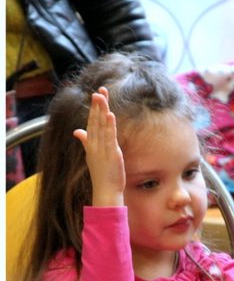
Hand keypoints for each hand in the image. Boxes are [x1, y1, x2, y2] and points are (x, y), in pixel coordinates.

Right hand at [73, 87, 124, 206]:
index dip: (94, 108)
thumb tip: (76, 131)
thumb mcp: (92, 153)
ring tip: (102, 97)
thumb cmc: (101, 172)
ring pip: (101, 126)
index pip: (91, 121)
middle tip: (99, 90)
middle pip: (95, 121)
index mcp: (91, 143)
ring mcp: (101, 148)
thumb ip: (85, 140)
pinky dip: (109, 126)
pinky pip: (109, 137)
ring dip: (101, 111)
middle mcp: (94, 144)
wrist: (105, 190)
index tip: (97, 93)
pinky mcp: (110, 153)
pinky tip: (110, 115)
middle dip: (97, 105)